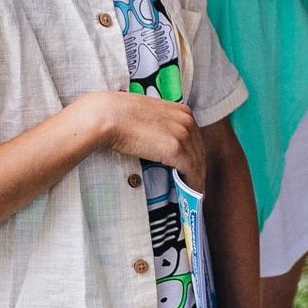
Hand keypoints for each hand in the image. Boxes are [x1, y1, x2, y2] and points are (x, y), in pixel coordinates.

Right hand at [82, 89, 208, 188]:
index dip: (196, 157)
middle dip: (198, 171)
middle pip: (199, 152)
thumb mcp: (150, 118)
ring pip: (197, 164)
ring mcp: (182, 134)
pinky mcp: (175, 149)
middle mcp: (187, 121)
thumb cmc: (119, 116)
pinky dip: (193, 184)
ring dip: (196, 181)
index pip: (195, 140)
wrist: (108, 115)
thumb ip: (161, 127)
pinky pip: (190, 171)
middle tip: (196, 187)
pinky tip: (191, 194)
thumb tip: (161, 144)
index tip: (194, 170)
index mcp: (182, 112)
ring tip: (194, 195)